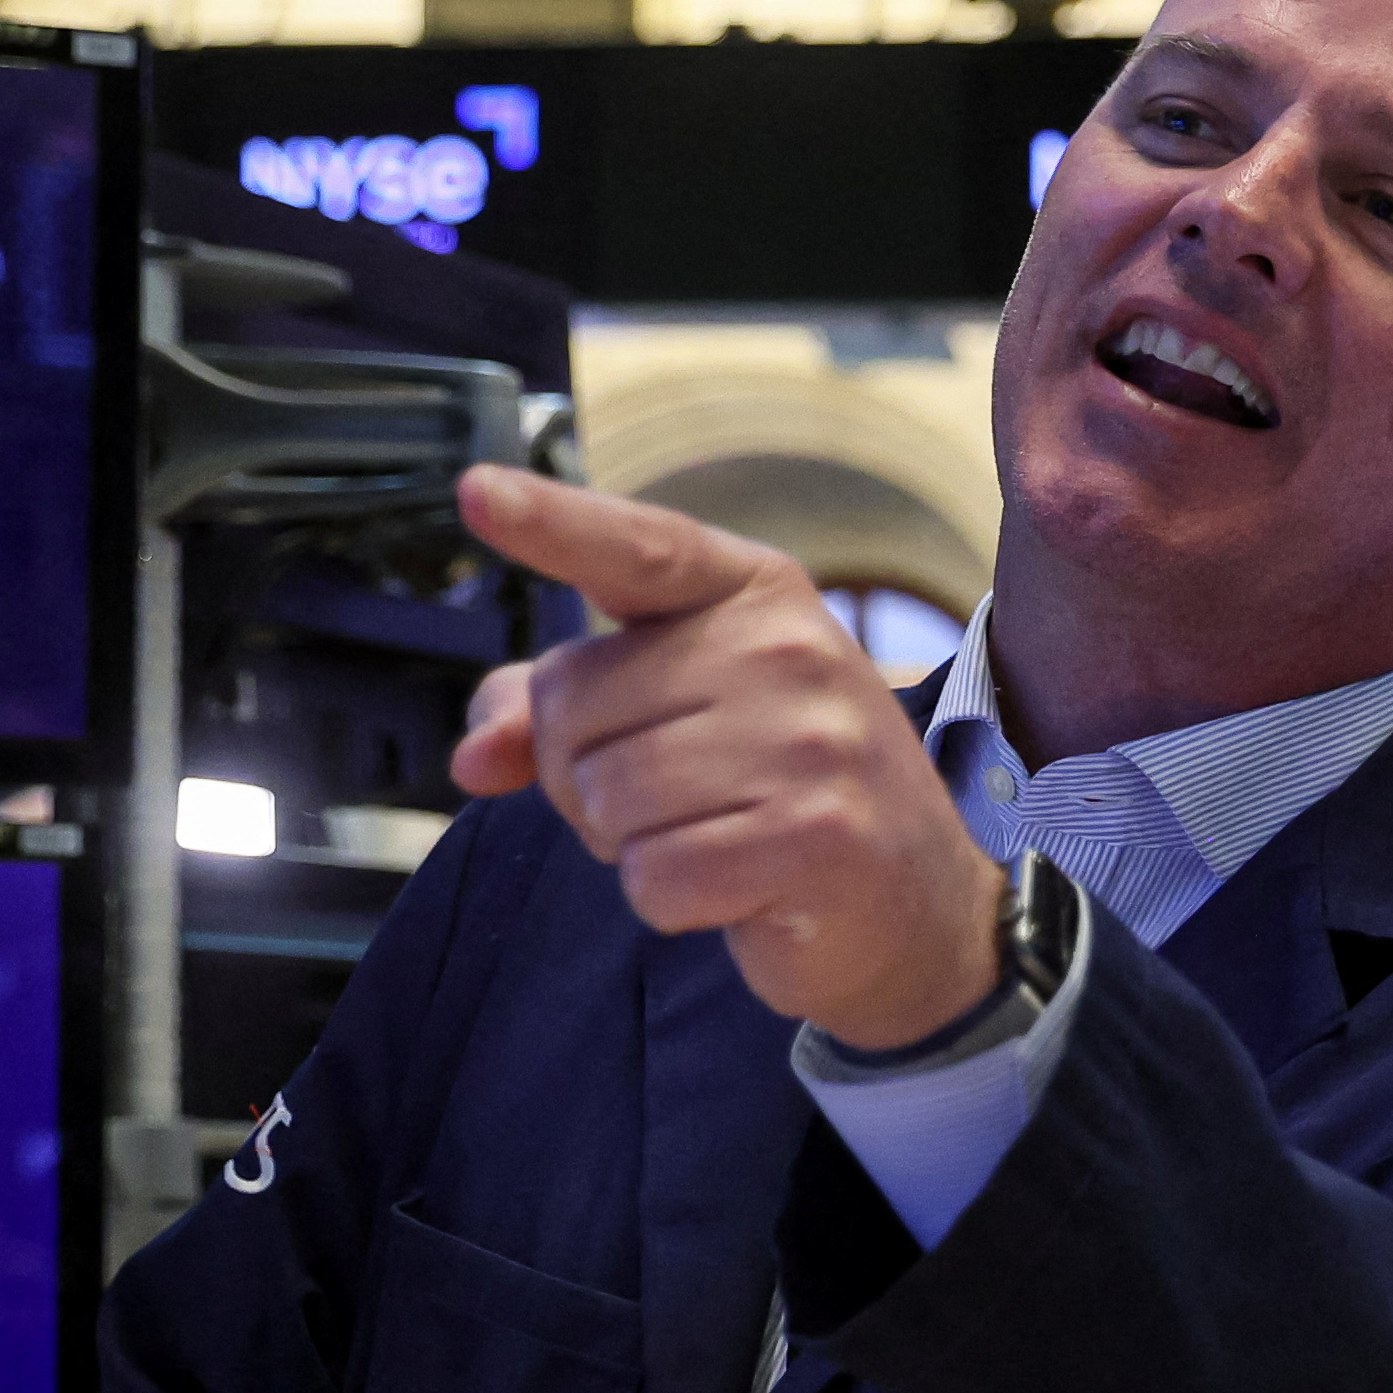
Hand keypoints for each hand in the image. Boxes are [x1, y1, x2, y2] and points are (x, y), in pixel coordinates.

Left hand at [448, 466, 1007, 1051]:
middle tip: (681, 795)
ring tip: (714, 835)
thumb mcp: (675, 716)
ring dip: (630, 842)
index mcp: (754, 594)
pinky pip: (655, 877)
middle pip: (573, 710)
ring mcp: (811, 742)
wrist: (918, 898)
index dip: (552, 523)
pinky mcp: (816, 837)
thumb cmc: (779, 788)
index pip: (637, 549)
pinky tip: (738, 886)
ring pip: (606, 799)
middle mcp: (788, 650)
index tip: (477, 491)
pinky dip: (673, 901)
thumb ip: (557, 710)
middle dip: (588, 775)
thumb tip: (474, 757)